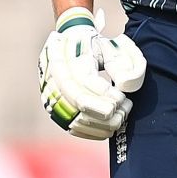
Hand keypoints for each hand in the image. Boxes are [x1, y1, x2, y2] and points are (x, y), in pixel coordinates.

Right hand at [38, 8, 144, 140]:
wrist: (73, 45)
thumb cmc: (98, 46)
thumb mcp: (115, 46)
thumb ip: (126, 63)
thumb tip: (123, 85)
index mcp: (66, 54)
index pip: (83, 80)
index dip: (105, 93)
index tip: (122, 96)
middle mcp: (53, 75)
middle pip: (78, 101)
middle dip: (106, 110)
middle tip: (125, 108)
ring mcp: (50, 94)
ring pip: (74, 117)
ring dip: (103, 123)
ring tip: (121, 115)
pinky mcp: (54, 110)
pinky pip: (72, 127)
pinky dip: (93, 132)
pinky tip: (109, 127)